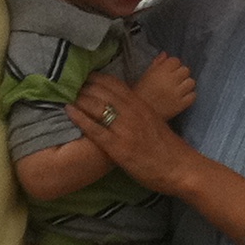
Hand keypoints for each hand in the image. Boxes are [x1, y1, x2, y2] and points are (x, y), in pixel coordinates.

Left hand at [67, 71, 201, 196]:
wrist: (180, 168)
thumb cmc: (168, 148)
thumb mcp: (154, 121)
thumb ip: (139, 112)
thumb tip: (123, 108)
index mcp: (141, 105)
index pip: (115, 83)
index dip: (96, 77)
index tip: (83, 75)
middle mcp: (132, 112)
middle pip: (102, 91)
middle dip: (83, 85)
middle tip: (68, 84)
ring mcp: (125, 129)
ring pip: (97, 106)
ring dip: (78, 98)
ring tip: (64, 94)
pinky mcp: (119, 147)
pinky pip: (95, 129)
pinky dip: (80, 118)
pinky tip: (68, 111)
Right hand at [132, 52, 196, 121]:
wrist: (138, 114)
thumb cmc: (140, 93)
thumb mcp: (145, 76)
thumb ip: (156, 64)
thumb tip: (166, 54)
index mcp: (159, 72)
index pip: (175, 61)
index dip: (173, 65)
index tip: (170, 71)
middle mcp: (170, 81)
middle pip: (186, 70)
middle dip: (181, 74)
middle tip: (175, 80)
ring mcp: (176, 93)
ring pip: (191, 82)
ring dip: (186, 85)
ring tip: (179, 89)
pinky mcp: (180, 105)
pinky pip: (193, 96)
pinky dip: (189, 96)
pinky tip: (181, 98)